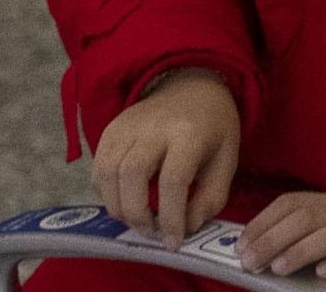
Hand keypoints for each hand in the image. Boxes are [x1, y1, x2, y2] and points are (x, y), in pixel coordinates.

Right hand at [92, 69, 241, 243]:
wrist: (193, 84)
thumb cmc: (213, 126)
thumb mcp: (227, 159)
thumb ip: (211, 197)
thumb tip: (187, 228)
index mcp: (190, 132)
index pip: (173, 180)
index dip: (171, 218)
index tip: (174, 241)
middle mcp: (155, 127)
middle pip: (132, 175)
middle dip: (137, 214)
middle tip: (151, 232)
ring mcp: (128, 125)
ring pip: (108, 173)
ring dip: (119, 207)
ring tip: (138, 220)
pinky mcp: (112, 129)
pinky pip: (98, 167)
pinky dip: (106, 192)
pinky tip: (125, 200)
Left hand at [240, 188, 325, 282]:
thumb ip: (306, 225)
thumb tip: (260, 244)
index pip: (291, 203)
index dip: (263, 222)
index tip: (241, 245)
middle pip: (306, 217)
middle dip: (273, 239)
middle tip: (251, 262)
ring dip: (302, 250)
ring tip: (279, 268)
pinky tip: (324, 272)